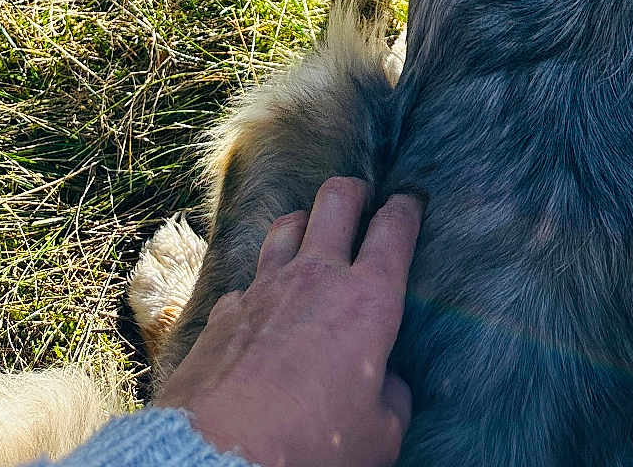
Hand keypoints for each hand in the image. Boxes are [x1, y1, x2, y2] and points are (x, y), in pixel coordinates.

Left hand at [158, 178, 421, 466]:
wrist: (222, 458)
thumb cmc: (311, 448)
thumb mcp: (379, 437)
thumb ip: (391, 397)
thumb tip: (387, 382)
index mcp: (367, 301)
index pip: (394, 229)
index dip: (407, 207)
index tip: (410, 201)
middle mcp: (316, 278)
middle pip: (337, 200)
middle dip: (354, 191)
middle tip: (362, 201)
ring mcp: (264, 288)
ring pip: (287, 225)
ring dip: (303, 224)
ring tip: (310, 235)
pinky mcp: (224, 310)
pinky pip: (246, 282)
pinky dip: (258, 289)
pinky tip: (260, 307)